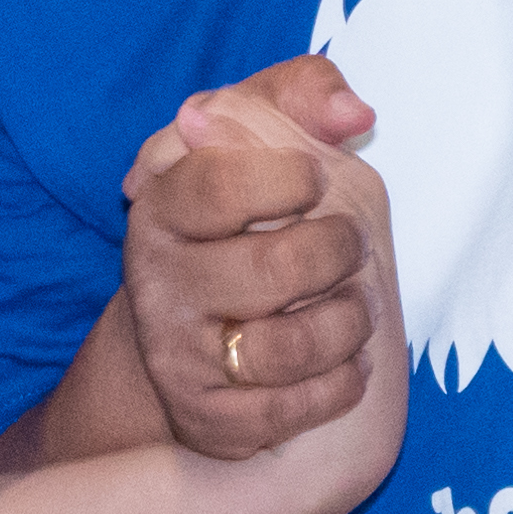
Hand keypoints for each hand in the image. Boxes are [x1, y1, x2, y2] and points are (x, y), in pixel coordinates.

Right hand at [120, 56, 387, 456]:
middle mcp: (157, 281)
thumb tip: (352, 114)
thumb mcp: (261, 136)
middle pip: (273, 268)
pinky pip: (289, 411)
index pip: (219, 184)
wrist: (197, 328)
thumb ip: (302, 96)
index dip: (287, 178)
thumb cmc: (246, 215)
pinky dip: (340, 383)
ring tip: (355, 306)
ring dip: (348, 324)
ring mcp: (177, 355)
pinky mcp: (207, 417)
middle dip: (339, 252)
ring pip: (287, 348)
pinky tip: (347, 361)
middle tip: (351, 246)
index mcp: (161, 203)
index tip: (318, 179)